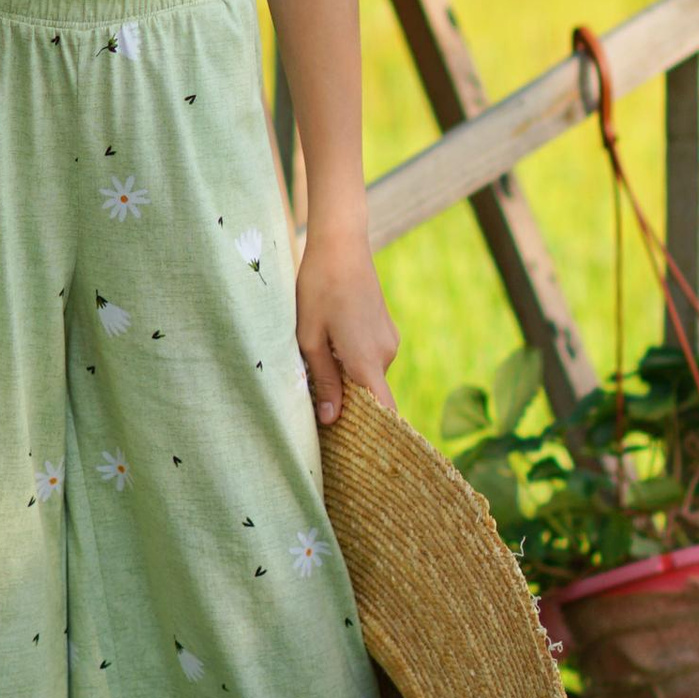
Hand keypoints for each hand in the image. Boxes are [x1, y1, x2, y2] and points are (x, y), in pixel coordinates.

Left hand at [296, 231, 397, 427]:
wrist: (341, 245)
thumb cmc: (318, 288)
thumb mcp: (309, 337)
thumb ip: (322, 379)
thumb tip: (332, 420)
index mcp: (366, 360)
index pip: (384, 411)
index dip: (377, 435)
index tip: (363, 453)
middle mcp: (385, 354)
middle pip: (371, 396)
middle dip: (348, 406)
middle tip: (318, 413)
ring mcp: (389, 341)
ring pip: (368, 377)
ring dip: (347, 380)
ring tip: (317, 370)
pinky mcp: (385, 331)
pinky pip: (370, 360)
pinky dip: (353, 364)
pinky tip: (329, 349)